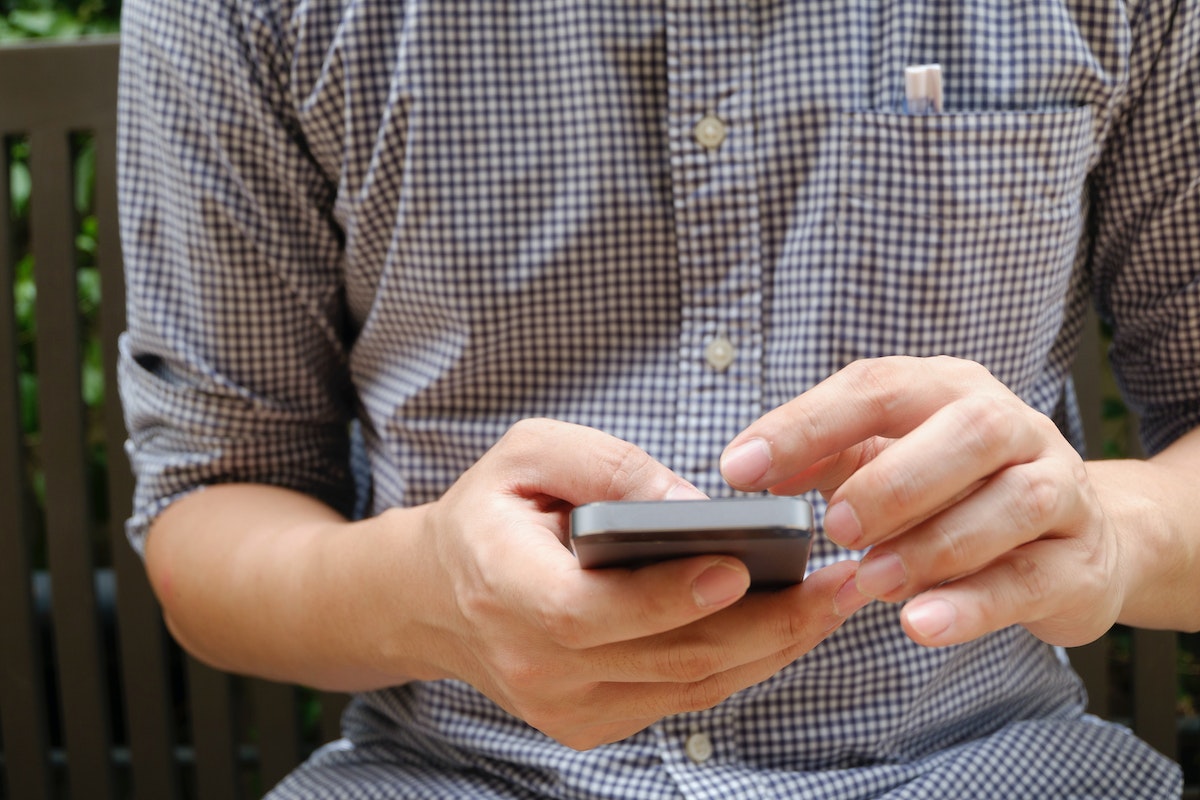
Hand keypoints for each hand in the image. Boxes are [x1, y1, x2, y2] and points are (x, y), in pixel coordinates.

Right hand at [412, 418, 868, 748]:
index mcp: (502, 586)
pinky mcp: (590, 722)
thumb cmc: (491, 512)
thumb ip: (605, 467)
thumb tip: (693, 506)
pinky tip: (786, 626)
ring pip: (686, 686)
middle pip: (661, 659)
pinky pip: (682, 697)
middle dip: (762, 626)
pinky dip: (740, 663)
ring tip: (833, 601)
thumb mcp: (527, 453)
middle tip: (836, 585)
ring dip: (770, 648)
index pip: (586, 612)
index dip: (663, 598)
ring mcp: (563, 706)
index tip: (737, 568)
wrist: (440, 597)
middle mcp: (531, 663)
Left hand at [720, 356, 1124, 648]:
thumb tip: (751, 469)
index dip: (805, 425)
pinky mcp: (1081, 562)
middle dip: (893, 481)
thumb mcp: (885, 461)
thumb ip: (824, 460)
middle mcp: (1012, 426)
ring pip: (1013, 504)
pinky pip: (1032, 579)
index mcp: (949, 389)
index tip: (739, 468)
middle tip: (835, 528)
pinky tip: (920, 623)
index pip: (877, 387)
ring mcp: (1060, 490)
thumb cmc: (955, 492)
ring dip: (933, 544)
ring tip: (871, 580)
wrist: (1075, 539)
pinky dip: (973, 604)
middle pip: (968, 432)